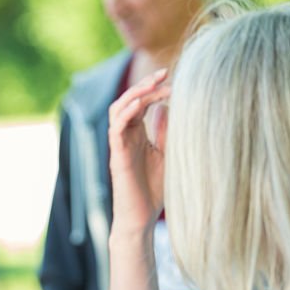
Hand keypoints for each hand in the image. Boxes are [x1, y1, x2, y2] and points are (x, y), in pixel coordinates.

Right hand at [108, 68, 170, 235]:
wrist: (141, 217)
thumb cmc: (153, 190)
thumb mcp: (167, 155)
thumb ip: (166, 133)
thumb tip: (169, 107)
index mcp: (136, 135)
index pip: (140, 104)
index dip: (154, 89)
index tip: (174, 80)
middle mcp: (125, 137)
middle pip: (127, 101)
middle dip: (144, 84)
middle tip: (165, 72)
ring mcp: (119, 146)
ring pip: (118, 110)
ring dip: (134, 93)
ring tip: (152, 83)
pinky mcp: (117, 156)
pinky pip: (115, 129)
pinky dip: (125, 113)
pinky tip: (140, 102)